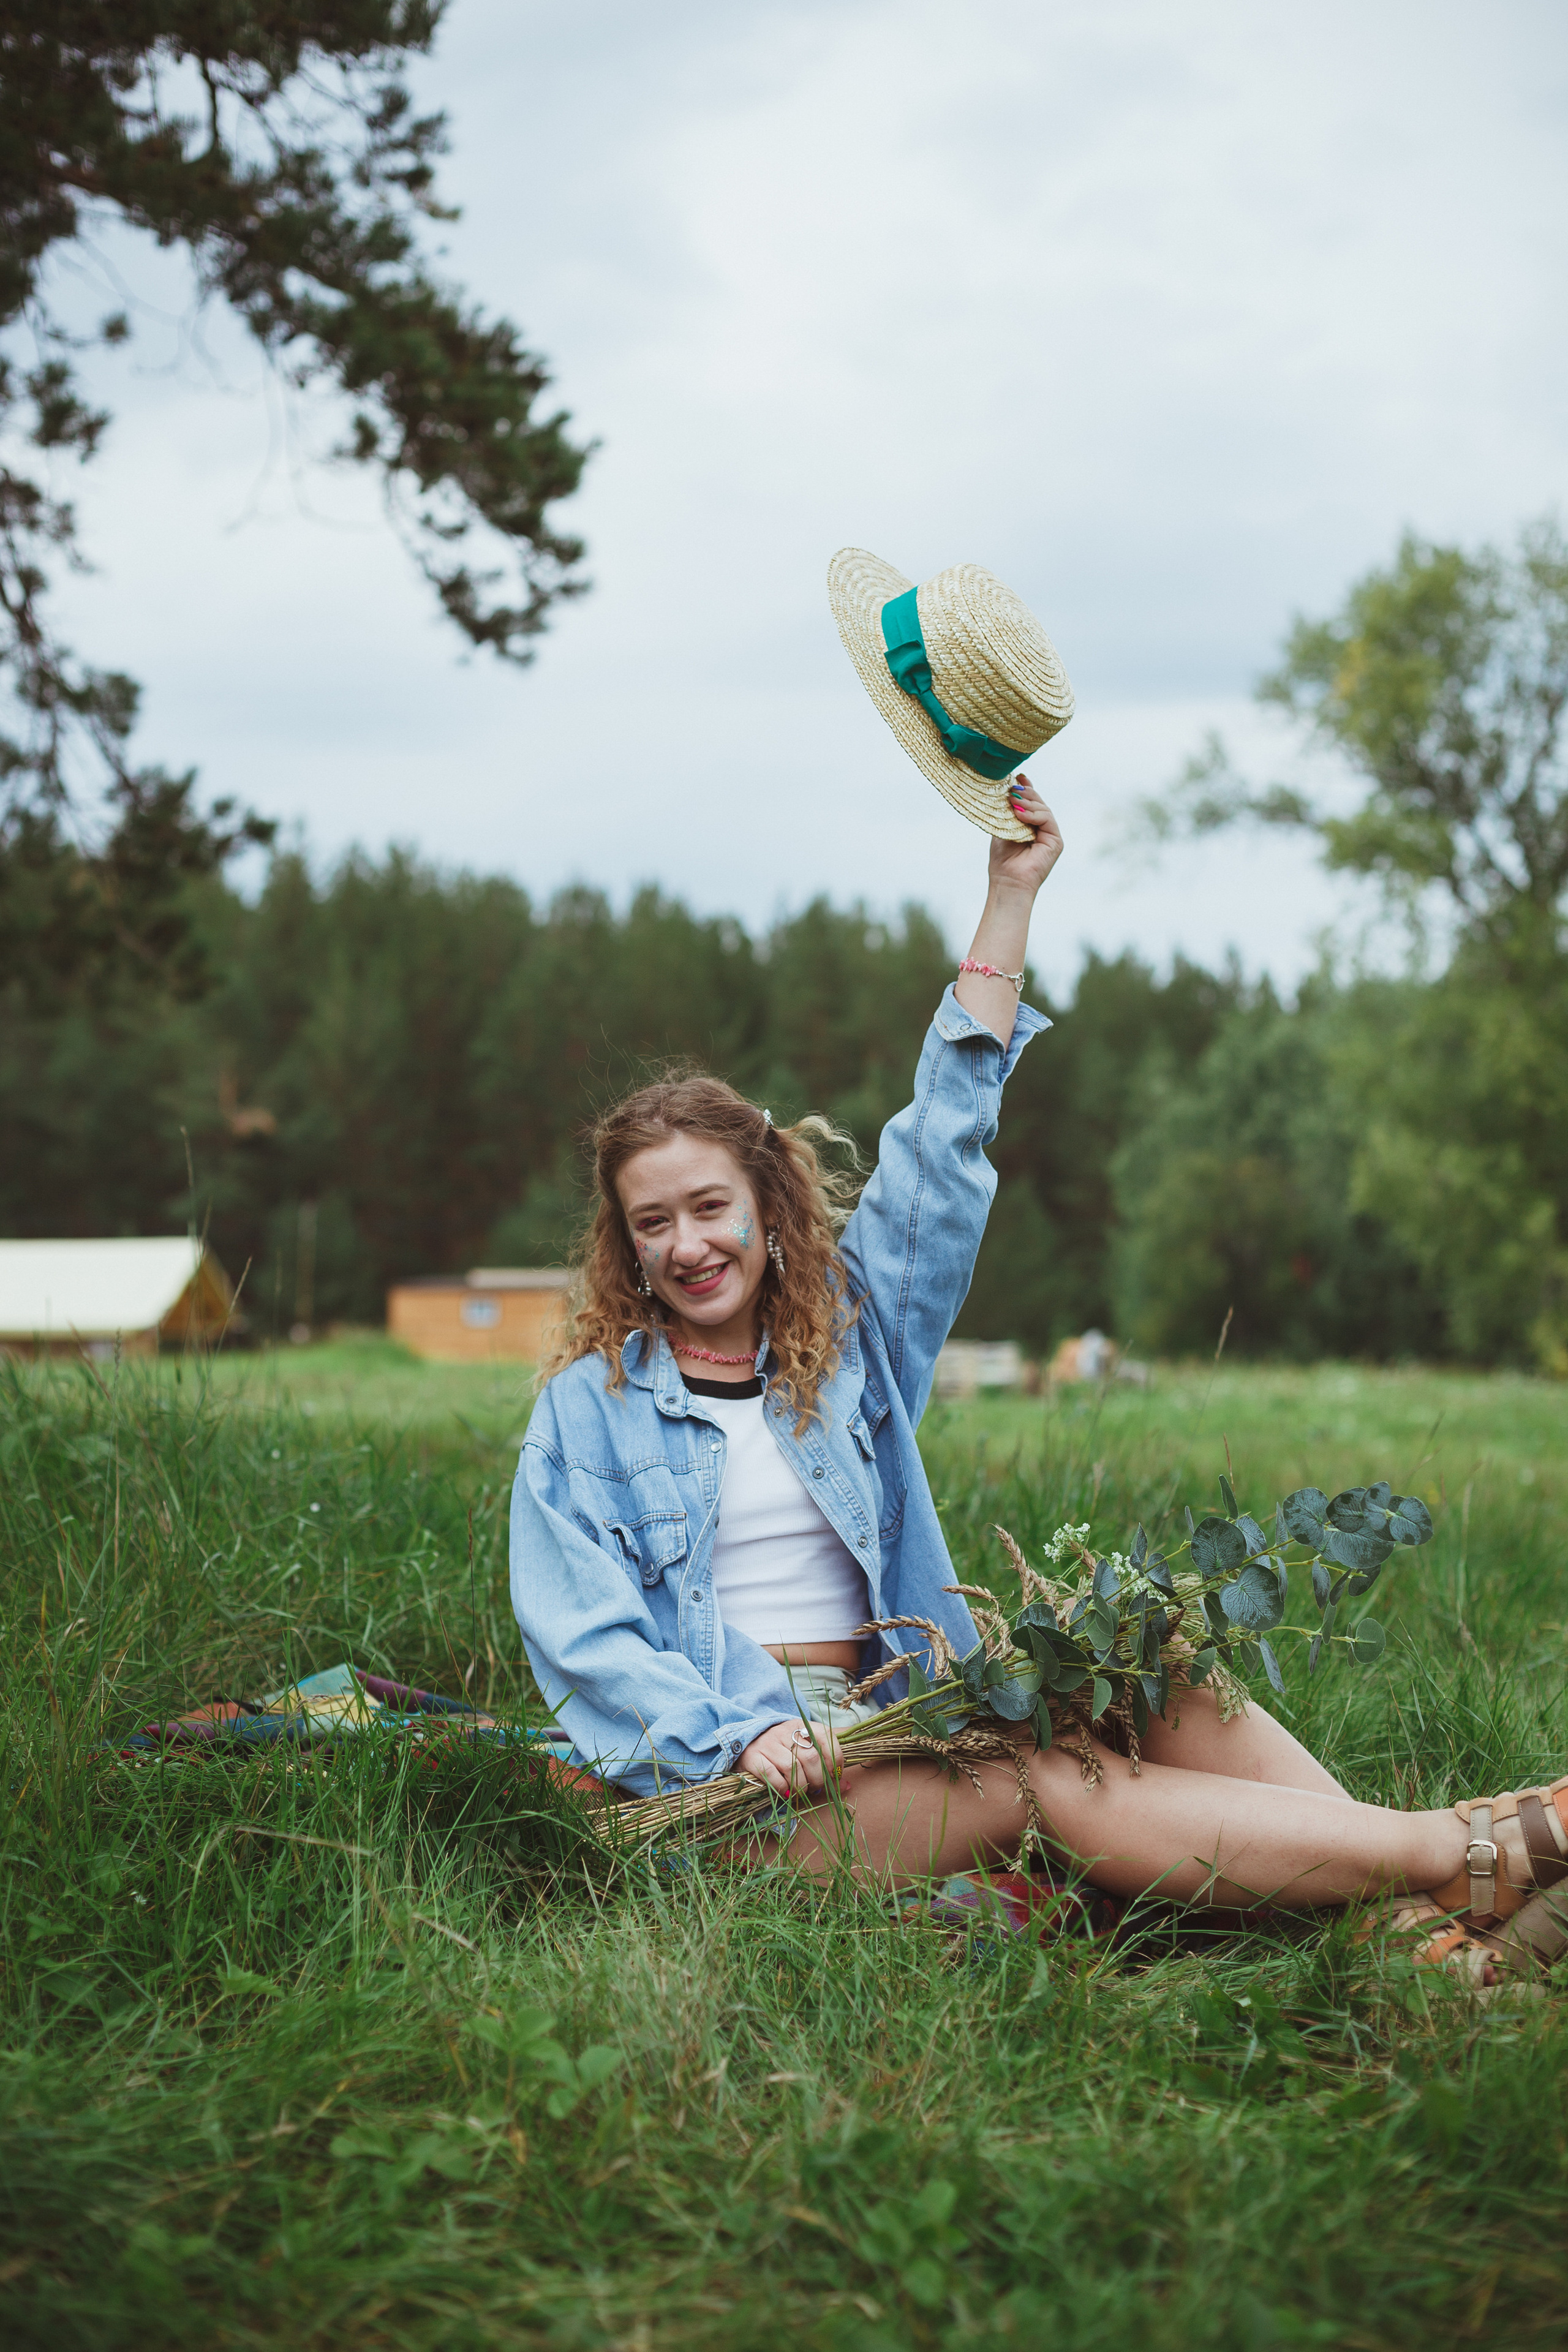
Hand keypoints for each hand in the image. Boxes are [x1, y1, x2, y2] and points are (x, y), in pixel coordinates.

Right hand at [737, 1717, 842, 1796]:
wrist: (747, 1742)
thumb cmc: (783, 1748)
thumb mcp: (805, 1746)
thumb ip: (827, 1761)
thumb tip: (847, 1784)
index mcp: (802, 1725)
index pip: (827, 1736)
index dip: (836, 1758)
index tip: (835, 1774)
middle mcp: (786, 1731)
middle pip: (811, 1758)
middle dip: (818, 1779)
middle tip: (816, 1788)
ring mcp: (769, 1743)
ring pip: (792, 1768)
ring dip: (801, 1787)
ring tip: (801, 1791)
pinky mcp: (754, 1757)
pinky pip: (772, 1776)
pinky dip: (782, 1788)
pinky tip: (785, 1791)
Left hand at [988, 776, 1062, 897]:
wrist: (1007, 882)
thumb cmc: (1002, 860)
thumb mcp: (1002, 829)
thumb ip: (1007, 811)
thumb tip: (1009, 790)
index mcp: (1031, 826)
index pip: (1032, 802)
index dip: (1026, 788)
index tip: (1017, 776)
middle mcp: (1043, 829)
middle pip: (1039, 803)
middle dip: (1026, 793)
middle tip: (1011, 789)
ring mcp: (1051, 835)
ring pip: (1044, 809)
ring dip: (1028, 802)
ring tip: (1013, 801)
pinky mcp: (1056, 841)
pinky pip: (1047, 819)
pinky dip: (1034, 814)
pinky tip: (1019, 814)